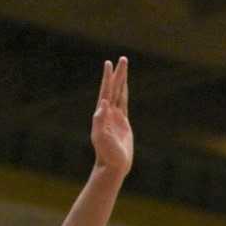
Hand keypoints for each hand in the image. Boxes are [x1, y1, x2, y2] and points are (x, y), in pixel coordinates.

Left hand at [91, 57, 132, 175]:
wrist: (113, 165)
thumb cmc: (106, 154)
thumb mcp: (101, 138)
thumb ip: (100, 121)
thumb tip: (103, 104)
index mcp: (102, 114)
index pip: (106, 91)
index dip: (108, 78)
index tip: (109, 63)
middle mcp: (107, 112)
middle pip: (114, 88)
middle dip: (118, 74)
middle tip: (122, 59)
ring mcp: (115, 117)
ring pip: (119, 94)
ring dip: (121, 81)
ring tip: (124, 68)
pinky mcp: (122, 123)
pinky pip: (124, 103)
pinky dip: (124, 93)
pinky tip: (124, 87)